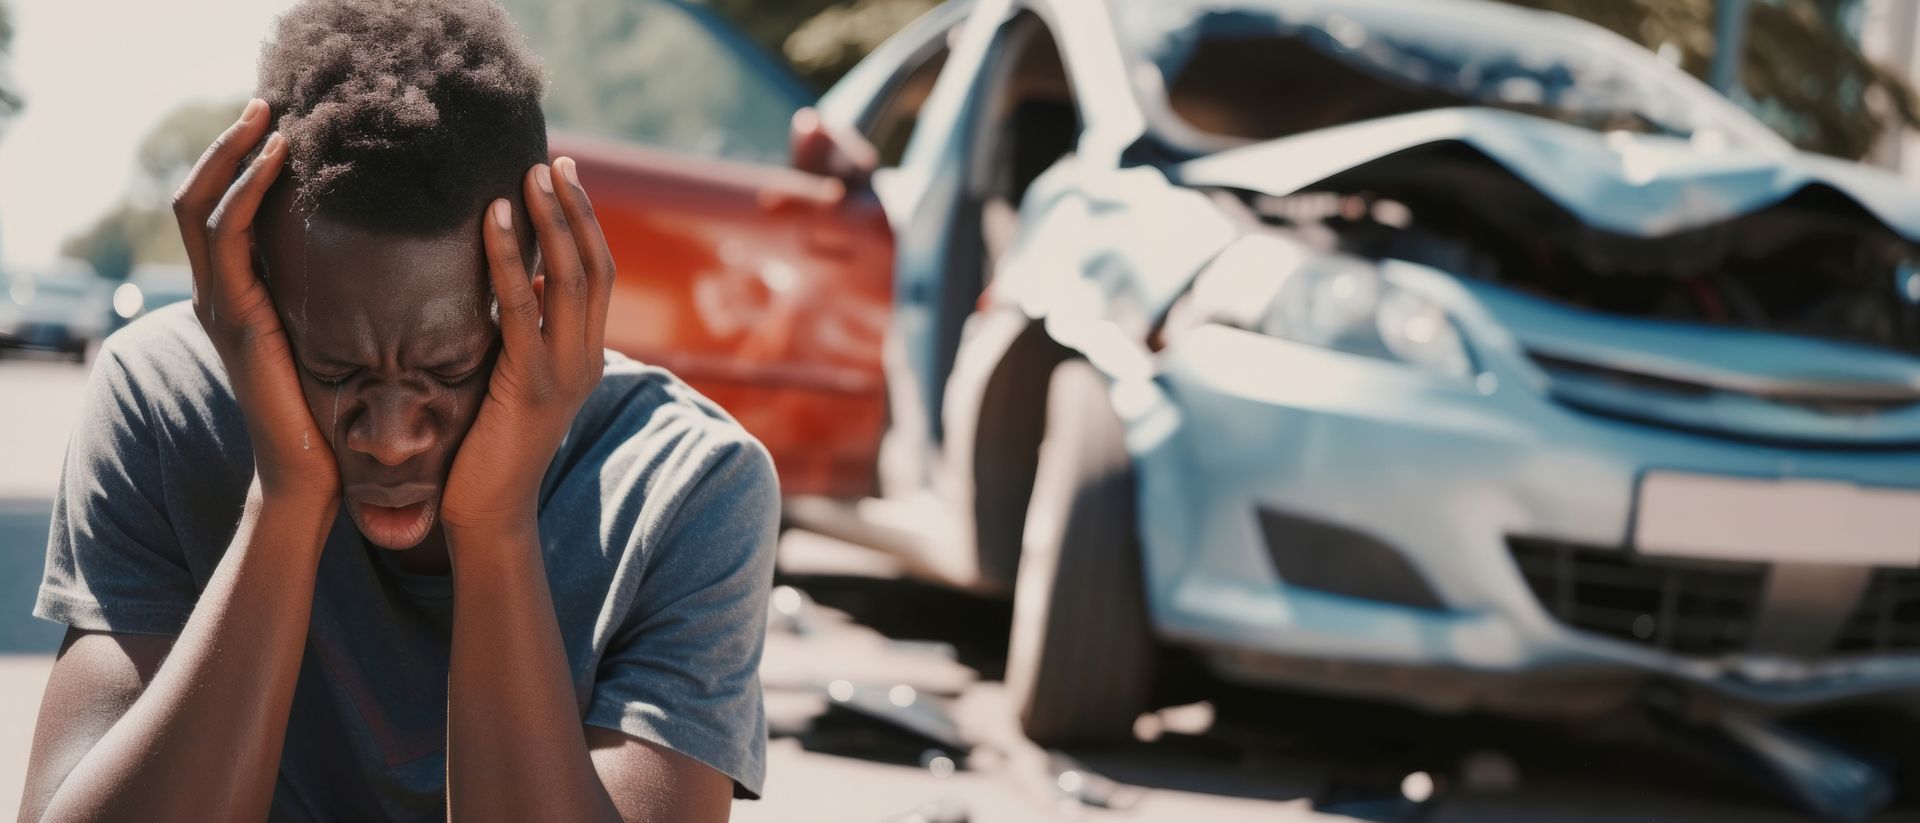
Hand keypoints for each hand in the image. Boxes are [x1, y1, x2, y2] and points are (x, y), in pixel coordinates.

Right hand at [174, 98, 339, 503]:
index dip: (239, 165)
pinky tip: (280, 163)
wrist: (318, 478)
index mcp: (241, 299)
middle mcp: (220, 297)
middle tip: (267, 103)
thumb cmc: (338, 417)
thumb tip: (395, 258)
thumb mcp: (337, 342)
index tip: (279, 127)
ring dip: (233, 156)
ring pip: (202, 209)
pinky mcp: (238, 321)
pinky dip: (247, 193)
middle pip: (198, 198)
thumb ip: (342, 301)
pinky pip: (229, 240)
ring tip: (271, 118)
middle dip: (228, 147)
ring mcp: (221, 308)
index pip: (221, 212)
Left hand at [441, 158, 613, 533]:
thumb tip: (507, 288)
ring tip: (530, 175)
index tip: (561, 177)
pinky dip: (509, 257)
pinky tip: (493, 218)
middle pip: (593, 266)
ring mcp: (564, 372)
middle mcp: (586, 359)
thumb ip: (520, 340)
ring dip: (551, 220)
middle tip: (552, 160)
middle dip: (574, 208)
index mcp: (585, 357)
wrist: (487, 516)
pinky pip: (523, 307)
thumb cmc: (485, 452)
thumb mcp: (510, 383)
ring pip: (570, 278)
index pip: (596, 275)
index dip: (583, 223)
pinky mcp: (530, 385)